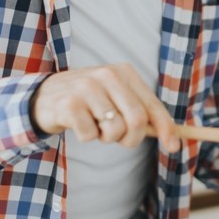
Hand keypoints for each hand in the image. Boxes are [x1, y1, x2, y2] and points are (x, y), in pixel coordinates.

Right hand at [30, 63, 179, 152]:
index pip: (152, 105)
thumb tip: (174, 139)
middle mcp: (107, 74)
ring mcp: (87, 87)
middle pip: (137, 120)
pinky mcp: (69, 104)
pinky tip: (77, 123)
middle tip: (117, 138)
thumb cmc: (88, 101)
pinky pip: (90, 135)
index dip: (166, 128)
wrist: (44, 96)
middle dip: (131, 138)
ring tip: (94, 125)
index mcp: (124, 72)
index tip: (174, 146)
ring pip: (114, 130)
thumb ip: (141, 112)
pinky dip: (86, 137)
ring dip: (105, 137)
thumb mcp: (116, 98)